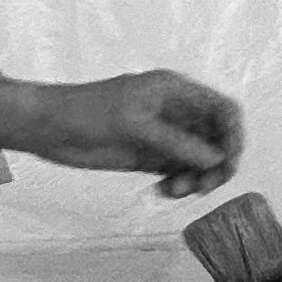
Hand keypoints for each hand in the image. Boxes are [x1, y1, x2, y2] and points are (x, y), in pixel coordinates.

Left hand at [0, 69, 243, 197]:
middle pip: (217, 139)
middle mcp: (175, 112)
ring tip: (174, 190)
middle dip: (216, 164)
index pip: (223, 110)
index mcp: (175, 90)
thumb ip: (177, 143)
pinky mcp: (149, 157)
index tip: (227, 164)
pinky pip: (180, 172)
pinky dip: (180, 184)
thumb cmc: (87, 113)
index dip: (234, 136)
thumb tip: (218, 160)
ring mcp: (163, 136)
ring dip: (197, 178)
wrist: (47, 127)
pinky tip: (164, 191)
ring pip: (200, 160)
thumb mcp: (135, 124)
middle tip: (200, 187)